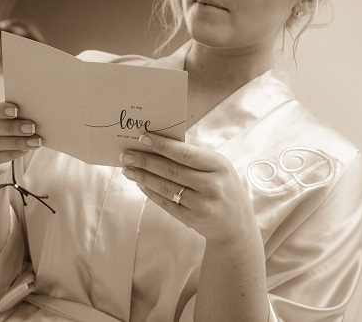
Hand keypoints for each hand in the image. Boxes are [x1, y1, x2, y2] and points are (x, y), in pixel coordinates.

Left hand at [120, 133, 253, 246]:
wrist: (235, 225)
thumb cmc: (222, 186)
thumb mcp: (217, 167)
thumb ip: (193, 157)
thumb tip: (158, 145)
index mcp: (218, 165)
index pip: (185, 153)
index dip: (161, 145)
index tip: (142, 137)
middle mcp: (211, 185)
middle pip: (171, 170)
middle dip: (145, 161)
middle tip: (126, 154)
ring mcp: (201, 204)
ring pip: (165, 187)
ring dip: (143, 177)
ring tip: (128, 169)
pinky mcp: (192, 219)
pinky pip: (166, 202)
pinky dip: (150, 192)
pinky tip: (140, 183)